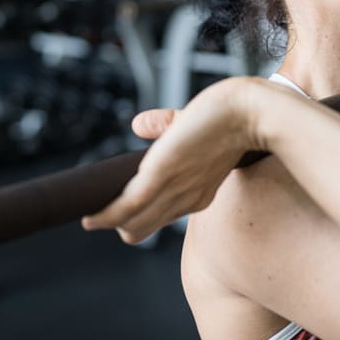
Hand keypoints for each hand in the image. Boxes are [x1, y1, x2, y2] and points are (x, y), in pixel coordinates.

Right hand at [81, 76, 268, 243]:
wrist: (251, 110)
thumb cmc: (233, 114)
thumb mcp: (195, 126)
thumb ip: (166, 126)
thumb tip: (138, 125)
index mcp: (198, 192)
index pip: (161, 217)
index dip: (139, 216)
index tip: (120, 209)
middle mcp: (186, 199)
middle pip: (143, 229)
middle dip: (119, 223)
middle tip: (97, 211)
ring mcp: (173, 190)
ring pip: (132, 225)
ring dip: (108, 221)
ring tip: (88, 215)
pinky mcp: (158, 176)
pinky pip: (125, 207)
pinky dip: (105, 215)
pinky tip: (90, 216)